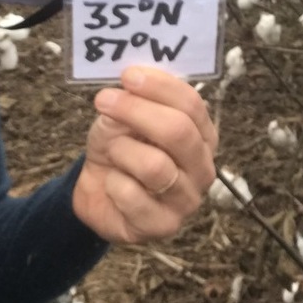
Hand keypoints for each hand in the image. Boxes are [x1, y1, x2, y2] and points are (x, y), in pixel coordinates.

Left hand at [72, 66, 216, 243]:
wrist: (99, 194)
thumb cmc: (120, 150)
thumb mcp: (122, 119)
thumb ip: (132, 101)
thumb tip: (131, 84)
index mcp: (202, 136)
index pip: (192, 105)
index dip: (160, 87)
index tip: (128, 75)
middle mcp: (202, 168)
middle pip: (179, 132)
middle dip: (137, 111)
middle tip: (105, 100)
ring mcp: (187, 200)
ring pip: (155, 166)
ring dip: (122, 150)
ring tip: (111, 149)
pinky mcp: (164, 226)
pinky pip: (133, 196)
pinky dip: (113, 183)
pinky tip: (112, 183)